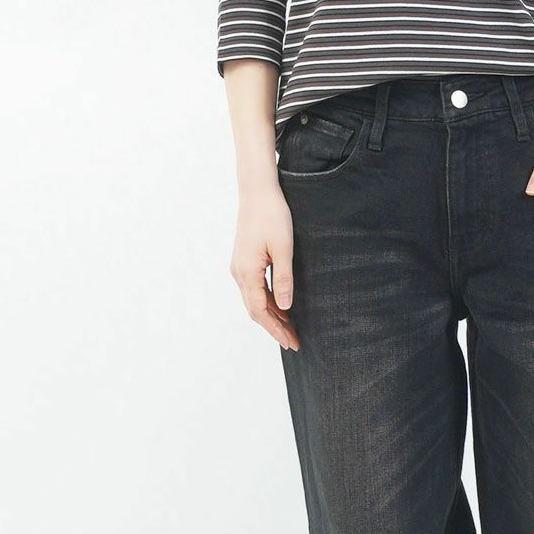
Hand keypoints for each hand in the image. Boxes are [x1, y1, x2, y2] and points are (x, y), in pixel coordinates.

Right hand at [230, 183, 300, 350]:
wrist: (257, 190)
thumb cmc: (272, 215)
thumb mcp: (283, 248)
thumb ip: (284, 279)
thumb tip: (286, 307)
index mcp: (247, 272)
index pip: (261, 311)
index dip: (276, 330)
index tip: (291, 343)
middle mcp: (239, 273)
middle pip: (256, 310)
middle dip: (275, 328)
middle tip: (294, 342)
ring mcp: (240, 267)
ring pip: (255, 301)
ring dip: (272, 317)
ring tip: (290, 330)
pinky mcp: (245, 261)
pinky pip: (255, 290)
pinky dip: (268, 303)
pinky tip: (282, 309)